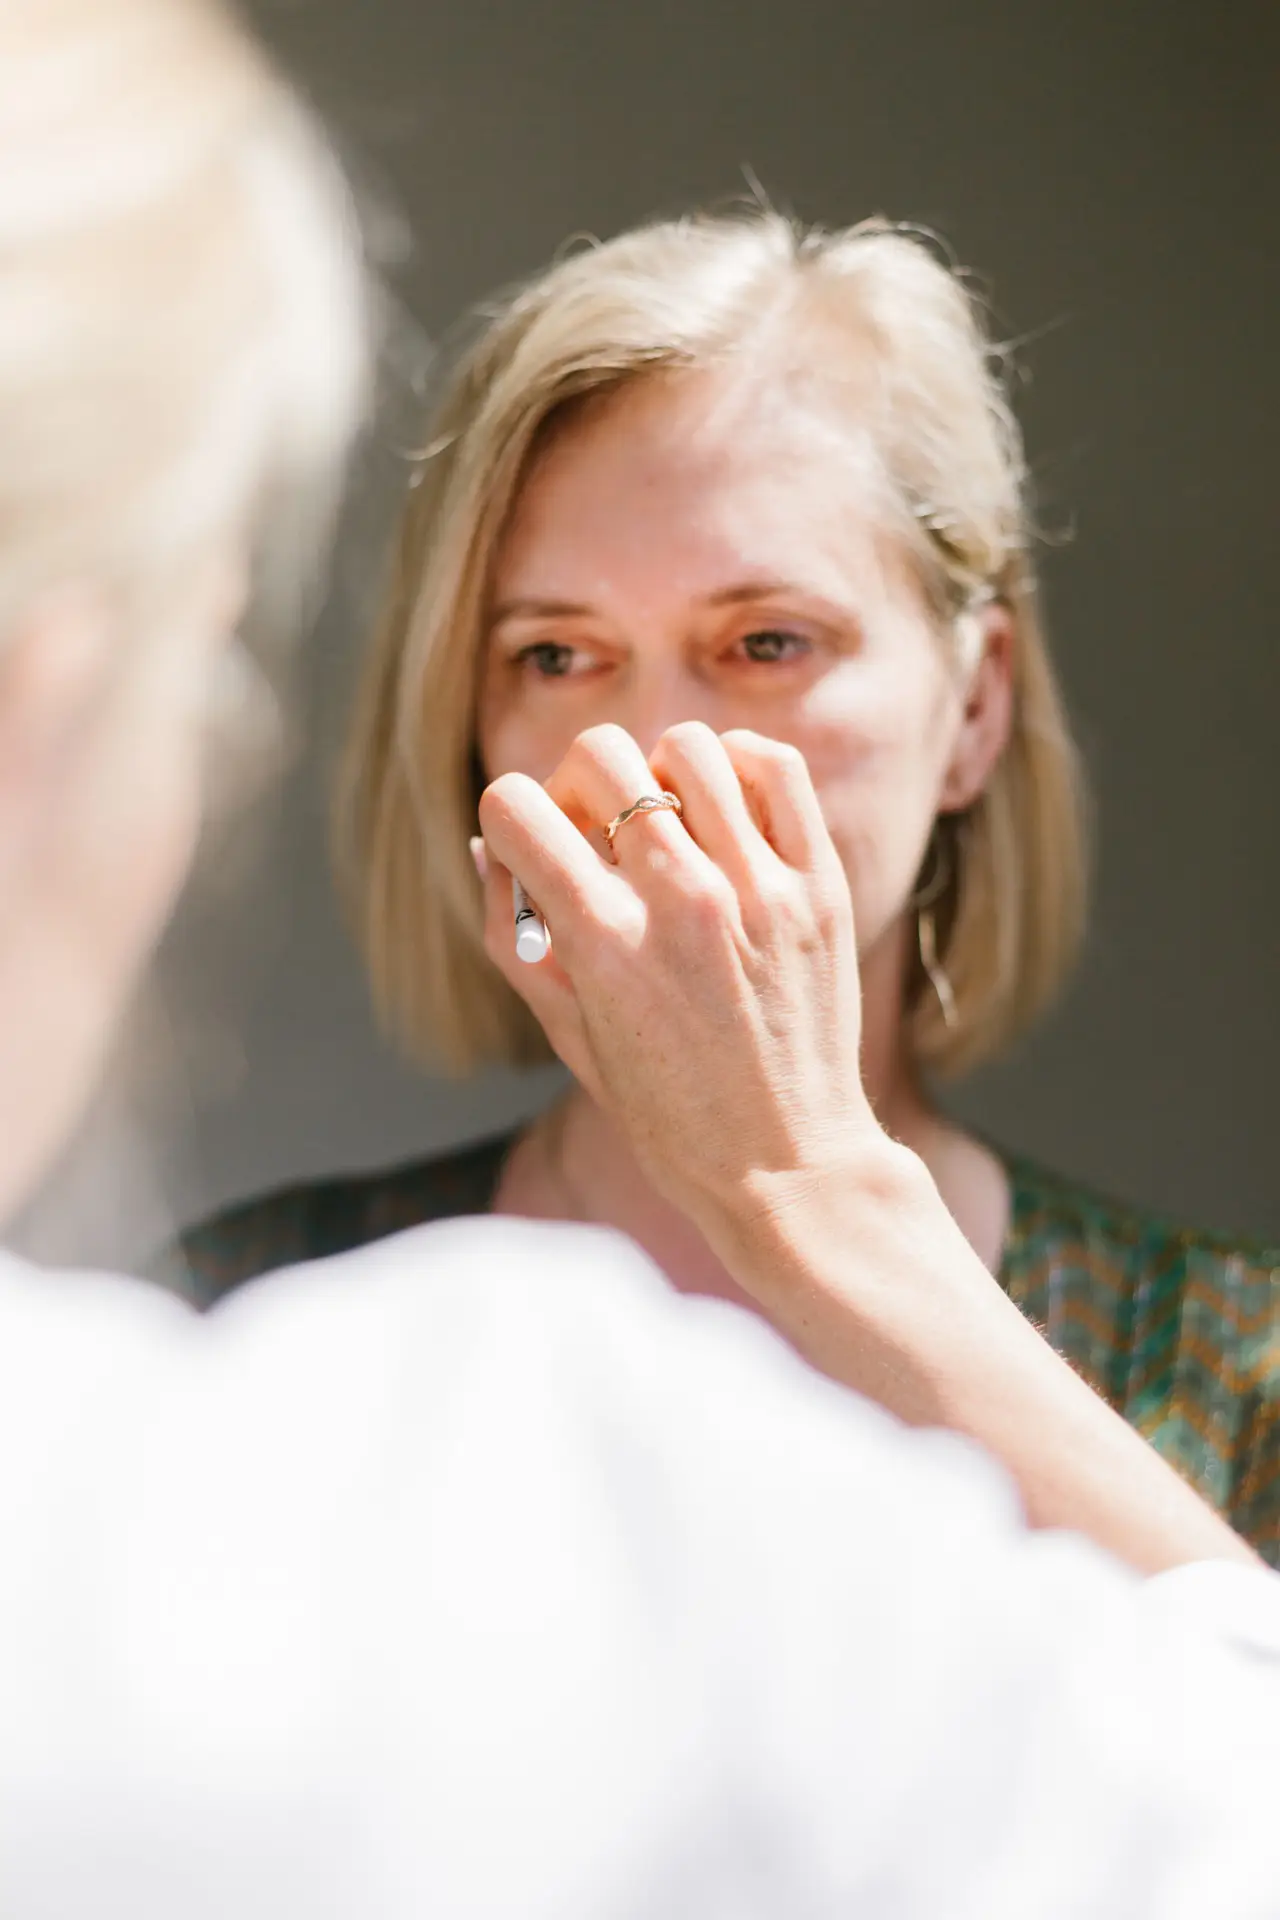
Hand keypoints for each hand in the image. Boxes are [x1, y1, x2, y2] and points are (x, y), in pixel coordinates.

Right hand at [478, 721, 1258, 1573]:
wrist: (788, 1164)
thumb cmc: (667, 1114)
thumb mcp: (565, 1035)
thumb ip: (513, 934)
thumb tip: (491, 842)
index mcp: (605, 947)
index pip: (516, 808)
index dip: (508, 816)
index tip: (531, 843)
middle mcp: (682, 905)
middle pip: (599, 758)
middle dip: (575, 780)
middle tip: (594, 826)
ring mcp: (761, 891)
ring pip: (687, 747)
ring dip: (658, 770)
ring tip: (667, 816)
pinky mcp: (821, 888)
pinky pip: (776, 770)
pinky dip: (739, 764)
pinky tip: (724, 802)